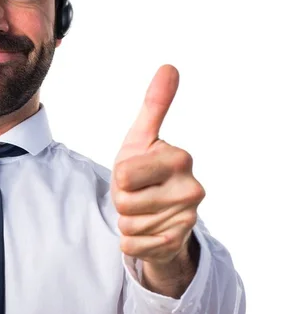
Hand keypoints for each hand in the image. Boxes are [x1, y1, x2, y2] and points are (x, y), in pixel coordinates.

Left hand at [111, 65, 204, 268]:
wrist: (155, 212)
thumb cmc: (144, 169)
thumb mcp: (142, 137)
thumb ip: (155, 104)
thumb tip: (169, 67)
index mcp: (180, 158)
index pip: (124, 173)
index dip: (121, 175)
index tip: (135, 172)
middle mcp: (192, 189)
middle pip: (125, 200)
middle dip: (122, 199)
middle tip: (138, 193)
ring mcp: (188, 219)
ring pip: (128, 224)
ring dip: (127, 219)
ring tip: (143, 210)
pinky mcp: (178, 243)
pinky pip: (133, 246)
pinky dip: (131, 241)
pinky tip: (146, 231)